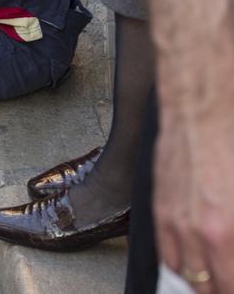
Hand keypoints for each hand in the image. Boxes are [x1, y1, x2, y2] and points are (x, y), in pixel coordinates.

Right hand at [155, 107, 233, 292]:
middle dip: (220, 289)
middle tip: (227, 285)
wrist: (202, 112)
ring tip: (213, 286)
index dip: (233, 288)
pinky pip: (167, 255)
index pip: (230, 284)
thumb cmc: (233, 147)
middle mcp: (199, 235)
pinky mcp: (160, 210)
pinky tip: (192, 273)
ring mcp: (176, 223)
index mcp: (227, 233)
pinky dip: (180, 270)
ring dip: (201, 286)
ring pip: (185, 277)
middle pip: (208, 287)